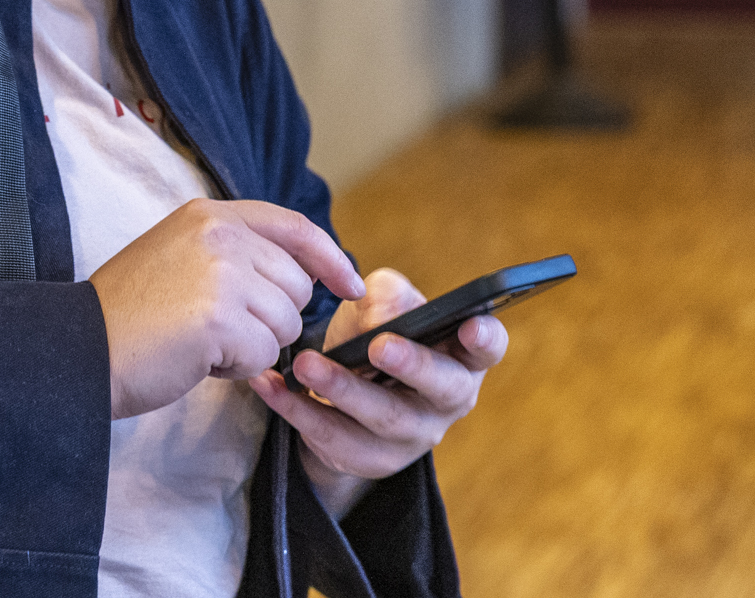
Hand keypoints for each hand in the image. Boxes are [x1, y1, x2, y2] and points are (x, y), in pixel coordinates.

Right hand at [90, 200, 365, 419]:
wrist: (80, 347)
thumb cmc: (128, 315)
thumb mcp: (179, 257)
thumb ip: (233, 253)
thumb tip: (302, 276)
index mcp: (207, 214)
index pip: (292, 227)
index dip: (328, 257)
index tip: (350, 285)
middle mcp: (218, 234)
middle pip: (296, 284)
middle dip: (270, 318)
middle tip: (216, 326)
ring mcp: (221, 272)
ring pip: (285, 322)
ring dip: (253, 345)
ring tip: (201, 340)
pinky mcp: (220, 316)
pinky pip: (265, 353)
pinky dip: (238, 367)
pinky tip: (198, 357)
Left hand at [247, 268, 507, 509]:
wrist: (340, 387)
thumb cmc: (372, 333)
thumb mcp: (379, 304)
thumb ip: (385, 295)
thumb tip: (377, 316)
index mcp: (460, 354)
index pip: (486, 347)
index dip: (484, 337)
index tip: (471, 324)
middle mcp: (447, 399)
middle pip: (442, 387)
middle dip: (412, 366)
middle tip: (379, 347)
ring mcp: (413, 436)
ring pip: (383, 417)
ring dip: (342, 390)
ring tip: (304, 364)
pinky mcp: (371, 459)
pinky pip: (334, 439)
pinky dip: (297, 410)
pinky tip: (269, 384)